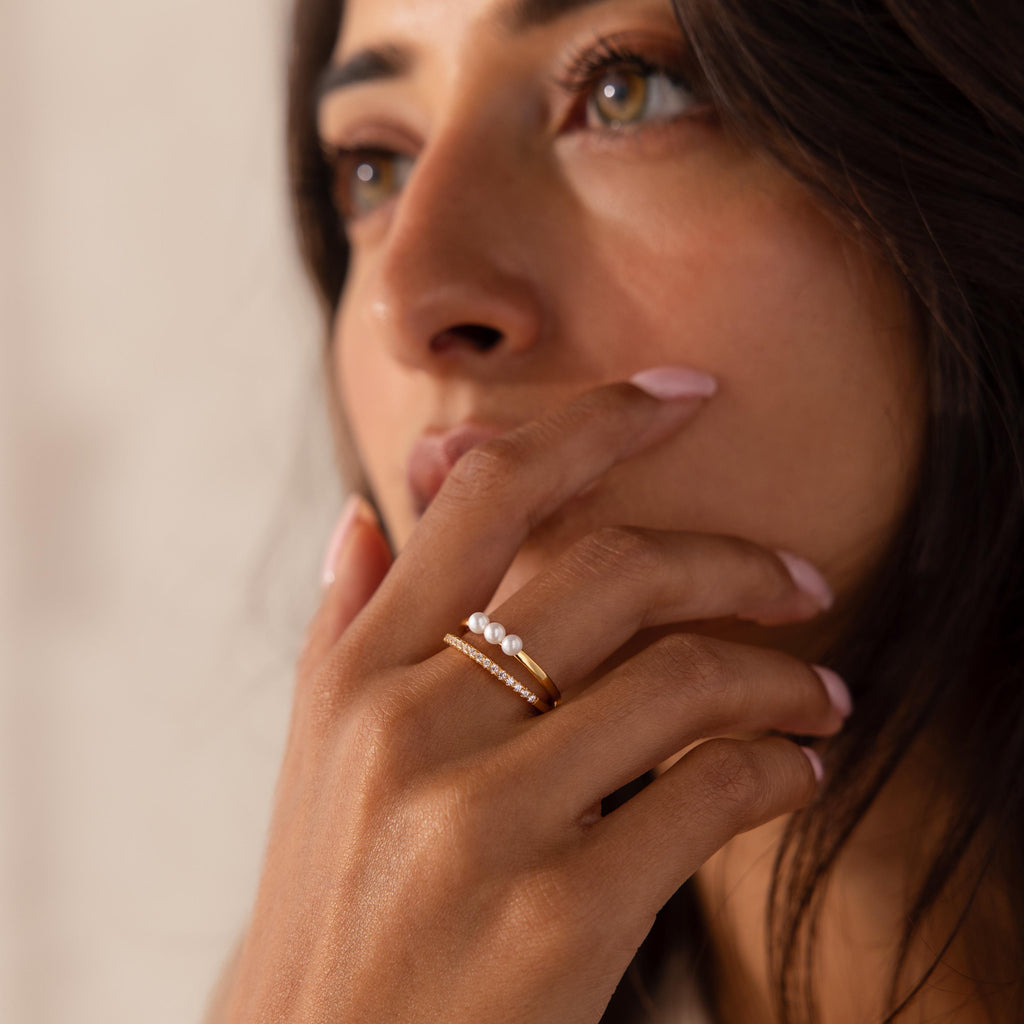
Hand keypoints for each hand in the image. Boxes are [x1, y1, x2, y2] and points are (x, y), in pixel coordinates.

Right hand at [220, 381, 845, 1023]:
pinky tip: (796, 772)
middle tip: (800, 578)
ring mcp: (485, 817)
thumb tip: (368, 510)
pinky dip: (778, 768)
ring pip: (680, 678)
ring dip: (780, 674)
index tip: (683, 395)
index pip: (491, 494)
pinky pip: (710, 796)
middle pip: (611, 569)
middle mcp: (415, 724)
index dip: (596, 422)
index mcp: (359, 670)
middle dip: (731, 561)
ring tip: (820, 691)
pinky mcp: (560, 915)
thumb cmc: (329, 901)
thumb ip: (344, 620)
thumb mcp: (315, 753)